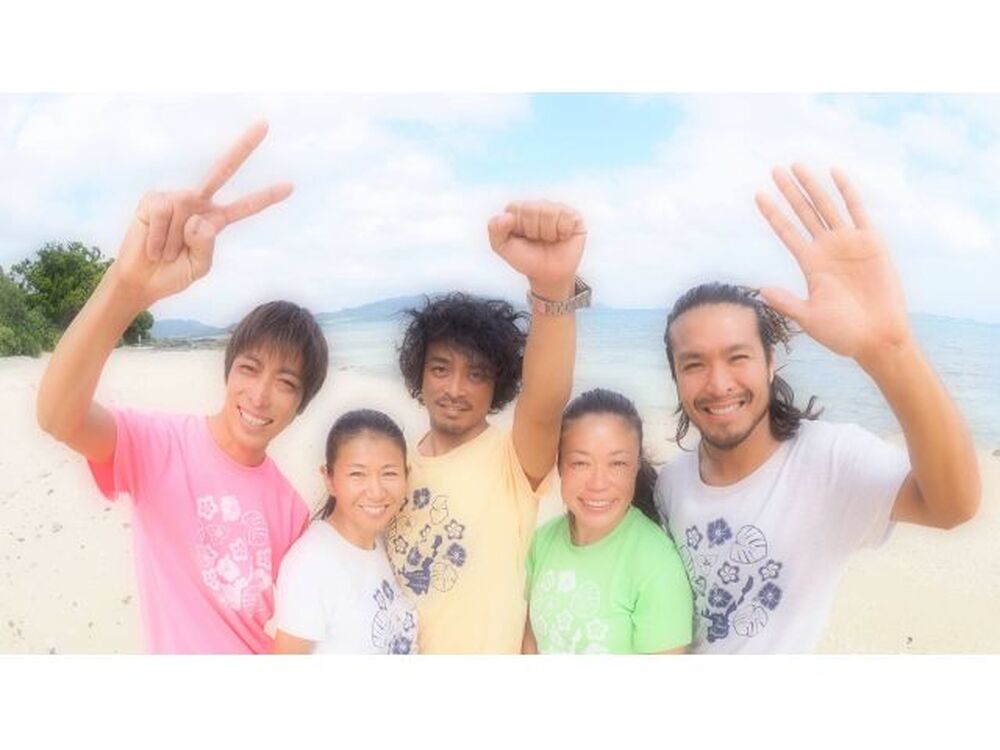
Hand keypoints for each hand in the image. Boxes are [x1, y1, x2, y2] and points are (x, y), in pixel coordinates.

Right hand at [111, 120, 291, 306]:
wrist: (143, 279)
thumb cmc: (174, 273)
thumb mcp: (199, 267)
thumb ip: (205, 247)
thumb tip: (199, 220)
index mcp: (215, 220)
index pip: (245, 207)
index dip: (265, 197)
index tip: (289, 186)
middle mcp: (198, 203)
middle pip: (223, 171)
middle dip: (243, 148)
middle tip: (264, 124)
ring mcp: (177, 199)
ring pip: (185, 216)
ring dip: (173, 244)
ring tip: (165, 252)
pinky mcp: (155, 199)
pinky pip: (164, 213)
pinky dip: (158, 237)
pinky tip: (153, 246)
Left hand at [487, 200, 585, 298]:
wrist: (548, 275)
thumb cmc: (526, 258)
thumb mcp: (502, 247)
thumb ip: (494, 229)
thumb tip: (506, 216)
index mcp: (520, 208)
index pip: (516, 208)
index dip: (519, 227)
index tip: (522, 238)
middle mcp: (539, 205)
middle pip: (533, 209)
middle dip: (533, 231)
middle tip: (537, 240)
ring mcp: (557, 209)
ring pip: (549, 213)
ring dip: (548, 233)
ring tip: (549, 240)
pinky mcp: (573, 217)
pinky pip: (566, 218)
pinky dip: (562, 233)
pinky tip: (561, 237)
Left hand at [754, 165, 910, 364]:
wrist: (877, 339)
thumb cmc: (843, 334)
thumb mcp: (809, 318)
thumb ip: (786, 302)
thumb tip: (761, 289)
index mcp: (810, 265)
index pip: (787, 232)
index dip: (773, 213)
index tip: (758, 195)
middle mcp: (827, 250)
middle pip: (804, 213)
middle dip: (789, 192)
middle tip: (775, 169)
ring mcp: (849, 244)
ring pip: (826, 207)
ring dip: (812, 187)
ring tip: (796, 166)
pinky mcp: (871, 243)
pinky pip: (857, 212)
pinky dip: (847, 192)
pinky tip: (835, 173)